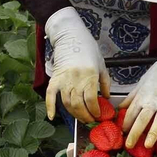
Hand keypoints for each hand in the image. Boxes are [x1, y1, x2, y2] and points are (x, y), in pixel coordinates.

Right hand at [43, 6, 110, 123]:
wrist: (71, 36)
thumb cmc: (88, 49)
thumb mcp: (101, 65)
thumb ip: (105, 82)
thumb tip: (106, 97)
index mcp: (89, 76)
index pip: (91, 100)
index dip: (94, 111)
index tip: (98, 115)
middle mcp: (76, 80)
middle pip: (79, 105)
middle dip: (85, 116)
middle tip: (90, 120)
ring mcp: (64, 80)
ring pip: (67, 103)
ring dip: (74, 114)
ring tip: (80, 118)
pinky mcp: (55, 79)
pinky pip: (50, 95)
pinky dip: (50, 107)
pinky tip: (52, 117)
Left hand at [121, 38, 156, 147]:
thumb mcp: (141, 83)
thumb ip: (131, 97)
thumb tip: (120, 107)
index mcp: (142, 96)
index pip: (131, 113)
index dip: (126, 124)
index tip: (122, 133)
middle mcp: (152, 101)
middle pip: (141, 119)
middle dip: (134, 133)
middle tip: (129, 146)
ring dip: (152, 134)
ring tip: (147, 145)